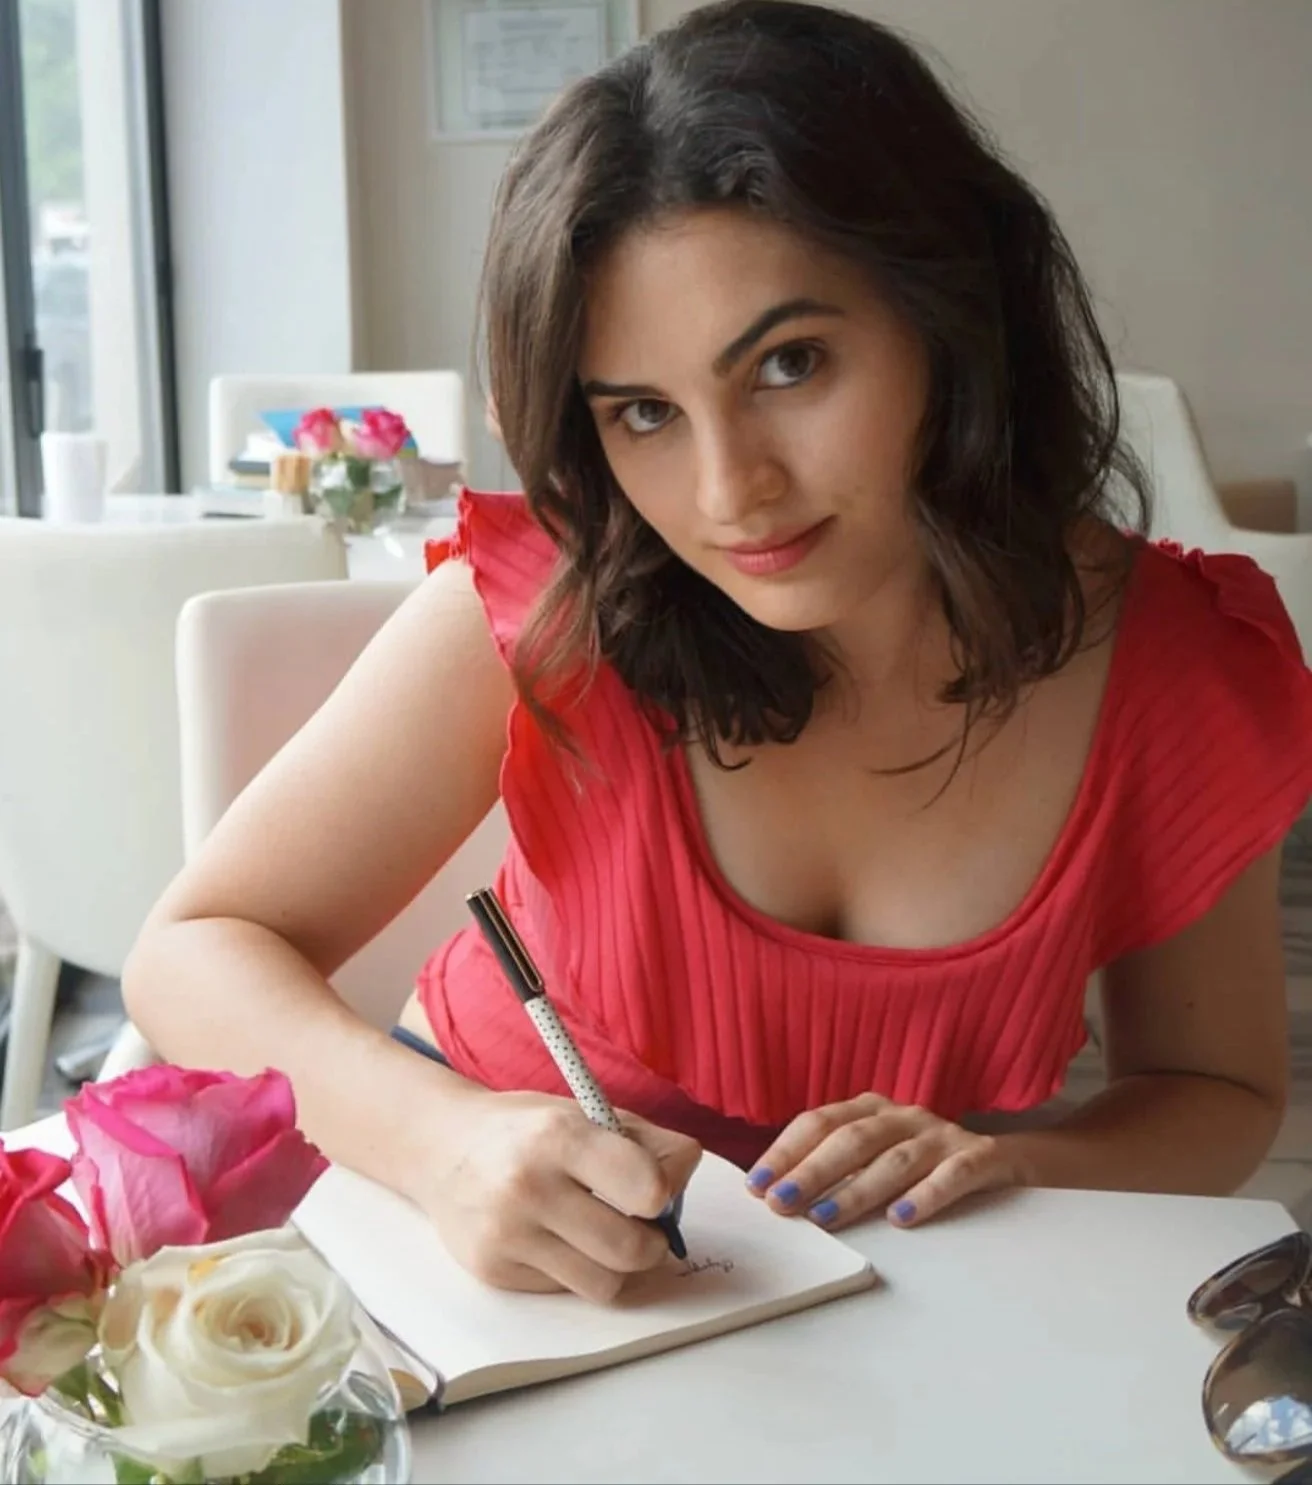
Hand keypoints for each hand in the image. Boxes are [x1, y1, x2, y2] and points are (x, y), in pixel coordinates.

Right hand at [418, 1089, 701, 1302]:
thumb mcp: (585, 1112)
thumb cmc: (527, 1129)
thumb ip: (647, 1142)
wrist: (442, 1147)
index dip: (664, 1194)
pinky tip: (560, 1239)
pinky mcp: (493, 1271)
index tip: (656, 1191)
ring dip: (619, 1266)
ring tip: (607, 1235)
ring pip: (603, 1284)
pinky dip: (576, 1270)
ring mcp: (507, 1235)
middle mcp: (528, 1186)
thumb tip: (685, 1177)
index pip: (645, 1187)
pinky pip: (565, 1290)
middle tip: (645, 1227)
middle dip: (652, 1244)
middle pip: (629, 1249)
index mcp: (559, 1135)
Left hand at [746, 1093, 1026, 1229]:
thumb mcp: (880, 1159)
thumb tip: (777, 1195)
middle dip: (810, 1171)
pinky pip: (955, 1173)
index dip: (786, 1151)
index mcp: (872, 1109)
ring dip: (856, 1189)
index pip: (819, 1122)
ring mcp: (944, 1134)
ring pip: (895, 1159)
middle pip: (851, 1139)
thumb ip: (838, 1169)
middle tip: (780, 1203)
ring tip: (825, 1216)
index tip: (756, 1184)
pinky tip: (903, 1217)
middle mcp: (905, 1115)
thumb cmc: (927, 1167)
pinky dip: (928, 1193)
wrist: (1011, 1161)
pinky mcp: (984, 1157)